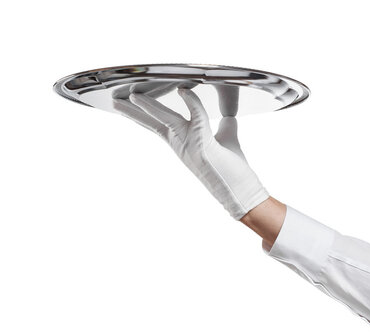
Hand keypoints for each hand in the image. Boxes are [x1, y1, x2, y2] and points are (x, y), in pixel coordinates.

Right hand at [112, 84, 269, 219]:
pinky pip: (196, 116)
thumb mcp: (227, 143)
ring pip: (166, 119)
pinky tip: (184, 91)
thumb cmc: (235, 172)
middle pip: (154, 124)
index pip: (159, 126)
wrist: (242, 193)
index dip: (146, 115)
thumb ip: (225, 127)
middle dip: (134, 112)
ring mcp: (190, 146)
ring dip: (150, 106)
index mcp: (184, 144)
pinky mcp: (203, 145)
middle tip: (116, 102)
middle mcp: (182, 146)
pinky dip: (192, 103)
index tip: (134, 103)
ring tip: (134, 95)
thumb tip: (228, 117)